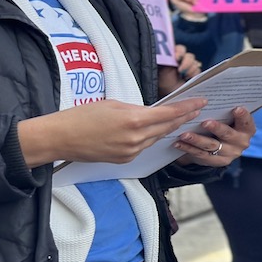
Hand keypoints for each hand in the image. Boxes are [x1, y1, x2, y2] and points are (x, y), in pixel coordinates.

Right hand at [18, 97, 207, 167]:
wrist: (59, 138)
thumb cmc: (82, 116)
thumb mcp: (113, 104)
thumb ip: (137, 109)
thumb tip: (152, 112)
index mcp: (134, 120)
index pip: (169, 113)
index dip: (187, 107)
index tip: (201, 102)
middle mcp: (137, 138)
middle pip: (168, 127)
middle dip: (184, 117)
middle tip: (198, 109)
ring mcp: (132, 151)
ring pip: (156, 137)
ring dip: (168, 128)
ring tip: (181, 118)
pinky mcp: (125, 160)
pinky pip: (144, 147)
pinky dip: (150, 138)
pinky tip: (156, 131)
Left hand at [158, 45, 200, 96]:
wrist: (169, 93)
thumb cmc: (162, 82)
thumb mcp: (160, 71)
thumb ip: (165, 61)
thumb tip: (167, 55)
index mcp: (173, 56)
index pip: (180, 49)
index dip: (180, 51)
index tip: (177, 58)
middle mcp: (182, 60)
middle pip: (190, 56)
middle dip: (187, 63)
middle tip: (180, 70)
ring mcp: (189, 67)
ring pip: (195, 63)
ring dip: (190, 70)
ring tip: (184, 76)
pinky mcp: (194, 73)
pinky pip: (198, 70)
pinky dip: (194, 74)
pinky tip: (188, 78)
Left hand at [173, 106, 255, 166]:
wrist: (220, 147)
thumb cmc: (223, 124)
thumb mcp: (227, 117)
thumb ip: (224, 108)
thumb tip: (206, 93)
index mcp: (247, 129)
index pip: (246, 122)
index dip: (242, 115)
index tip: (236, 108)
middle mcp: (241, 142)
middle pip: (228, 134)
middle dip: (216, 128)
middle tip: (205, 123)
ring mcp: (229, 153)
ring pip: (212, 146)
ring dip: (197, 140)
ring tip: (184, 134)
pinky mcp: (216, 162)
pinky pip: (201, 155)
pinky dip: (188, 148)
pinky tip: (179, 143)